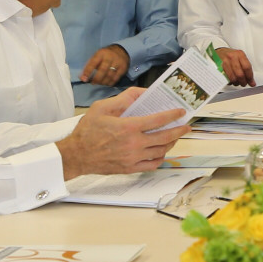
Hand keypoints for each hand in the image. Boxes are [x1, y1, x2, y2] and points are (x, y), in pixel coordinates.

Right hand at [58, 89, 184, 177]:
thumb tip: (141, 93)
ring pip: (161, 151)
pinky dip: (161, 158)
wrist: (76, 155)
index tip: (181, 112)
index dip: (172, 115)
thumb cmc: (87, 131)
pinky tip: (162, 151)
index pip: (158, 120)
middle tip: (186, 125)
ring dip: (171, 143)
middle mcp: (133, 144)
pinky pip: (152, 164)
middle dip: (179, 130)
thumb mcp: (101, 108)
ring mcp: (133, 158)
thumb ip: (123, 99)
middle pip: (165, 137)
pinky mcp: (130, 168)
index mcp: (128, 127)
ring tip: (174, 136)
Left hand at [79, 44, 131, 85]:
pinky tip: (107, 83)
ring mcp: (118, 62)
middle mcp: (110, 57)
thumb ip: (89, 66)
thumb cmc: (106, 55)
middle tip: (93, 83)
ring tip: (100, 83)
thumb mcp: (97, 56)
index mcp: (101, 53)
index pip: (93, 63)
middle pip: (102, 70)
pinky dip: (110, 83)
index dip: (88, 72)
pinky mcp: (123, 68)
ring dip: (103, 82)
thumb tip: (82, 77)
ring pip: (109, 75)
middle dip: (97, 79)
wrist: (122, 50)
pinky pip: (116, 78)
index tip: (84, 79)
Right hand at [217, 47, 255, 85]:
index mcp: (240, 54)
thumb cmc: (233, 56)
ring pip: (233, 78)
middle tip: (244, 83)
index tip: (252, 82)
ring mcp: (225, 62)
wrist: (221, 52)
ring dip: (237, 83)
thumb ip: (247, 68)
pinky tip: (232, 81)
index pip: (246, 67)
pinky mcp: (220, 68)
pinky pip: (226, 78)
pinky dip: (230, 82)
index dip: (249, 77)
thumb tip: (251, 81)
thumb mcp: (241, 58)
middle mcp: (232, 57)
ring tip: (238, 82)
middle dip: (243, 82)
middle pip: (240, 74)